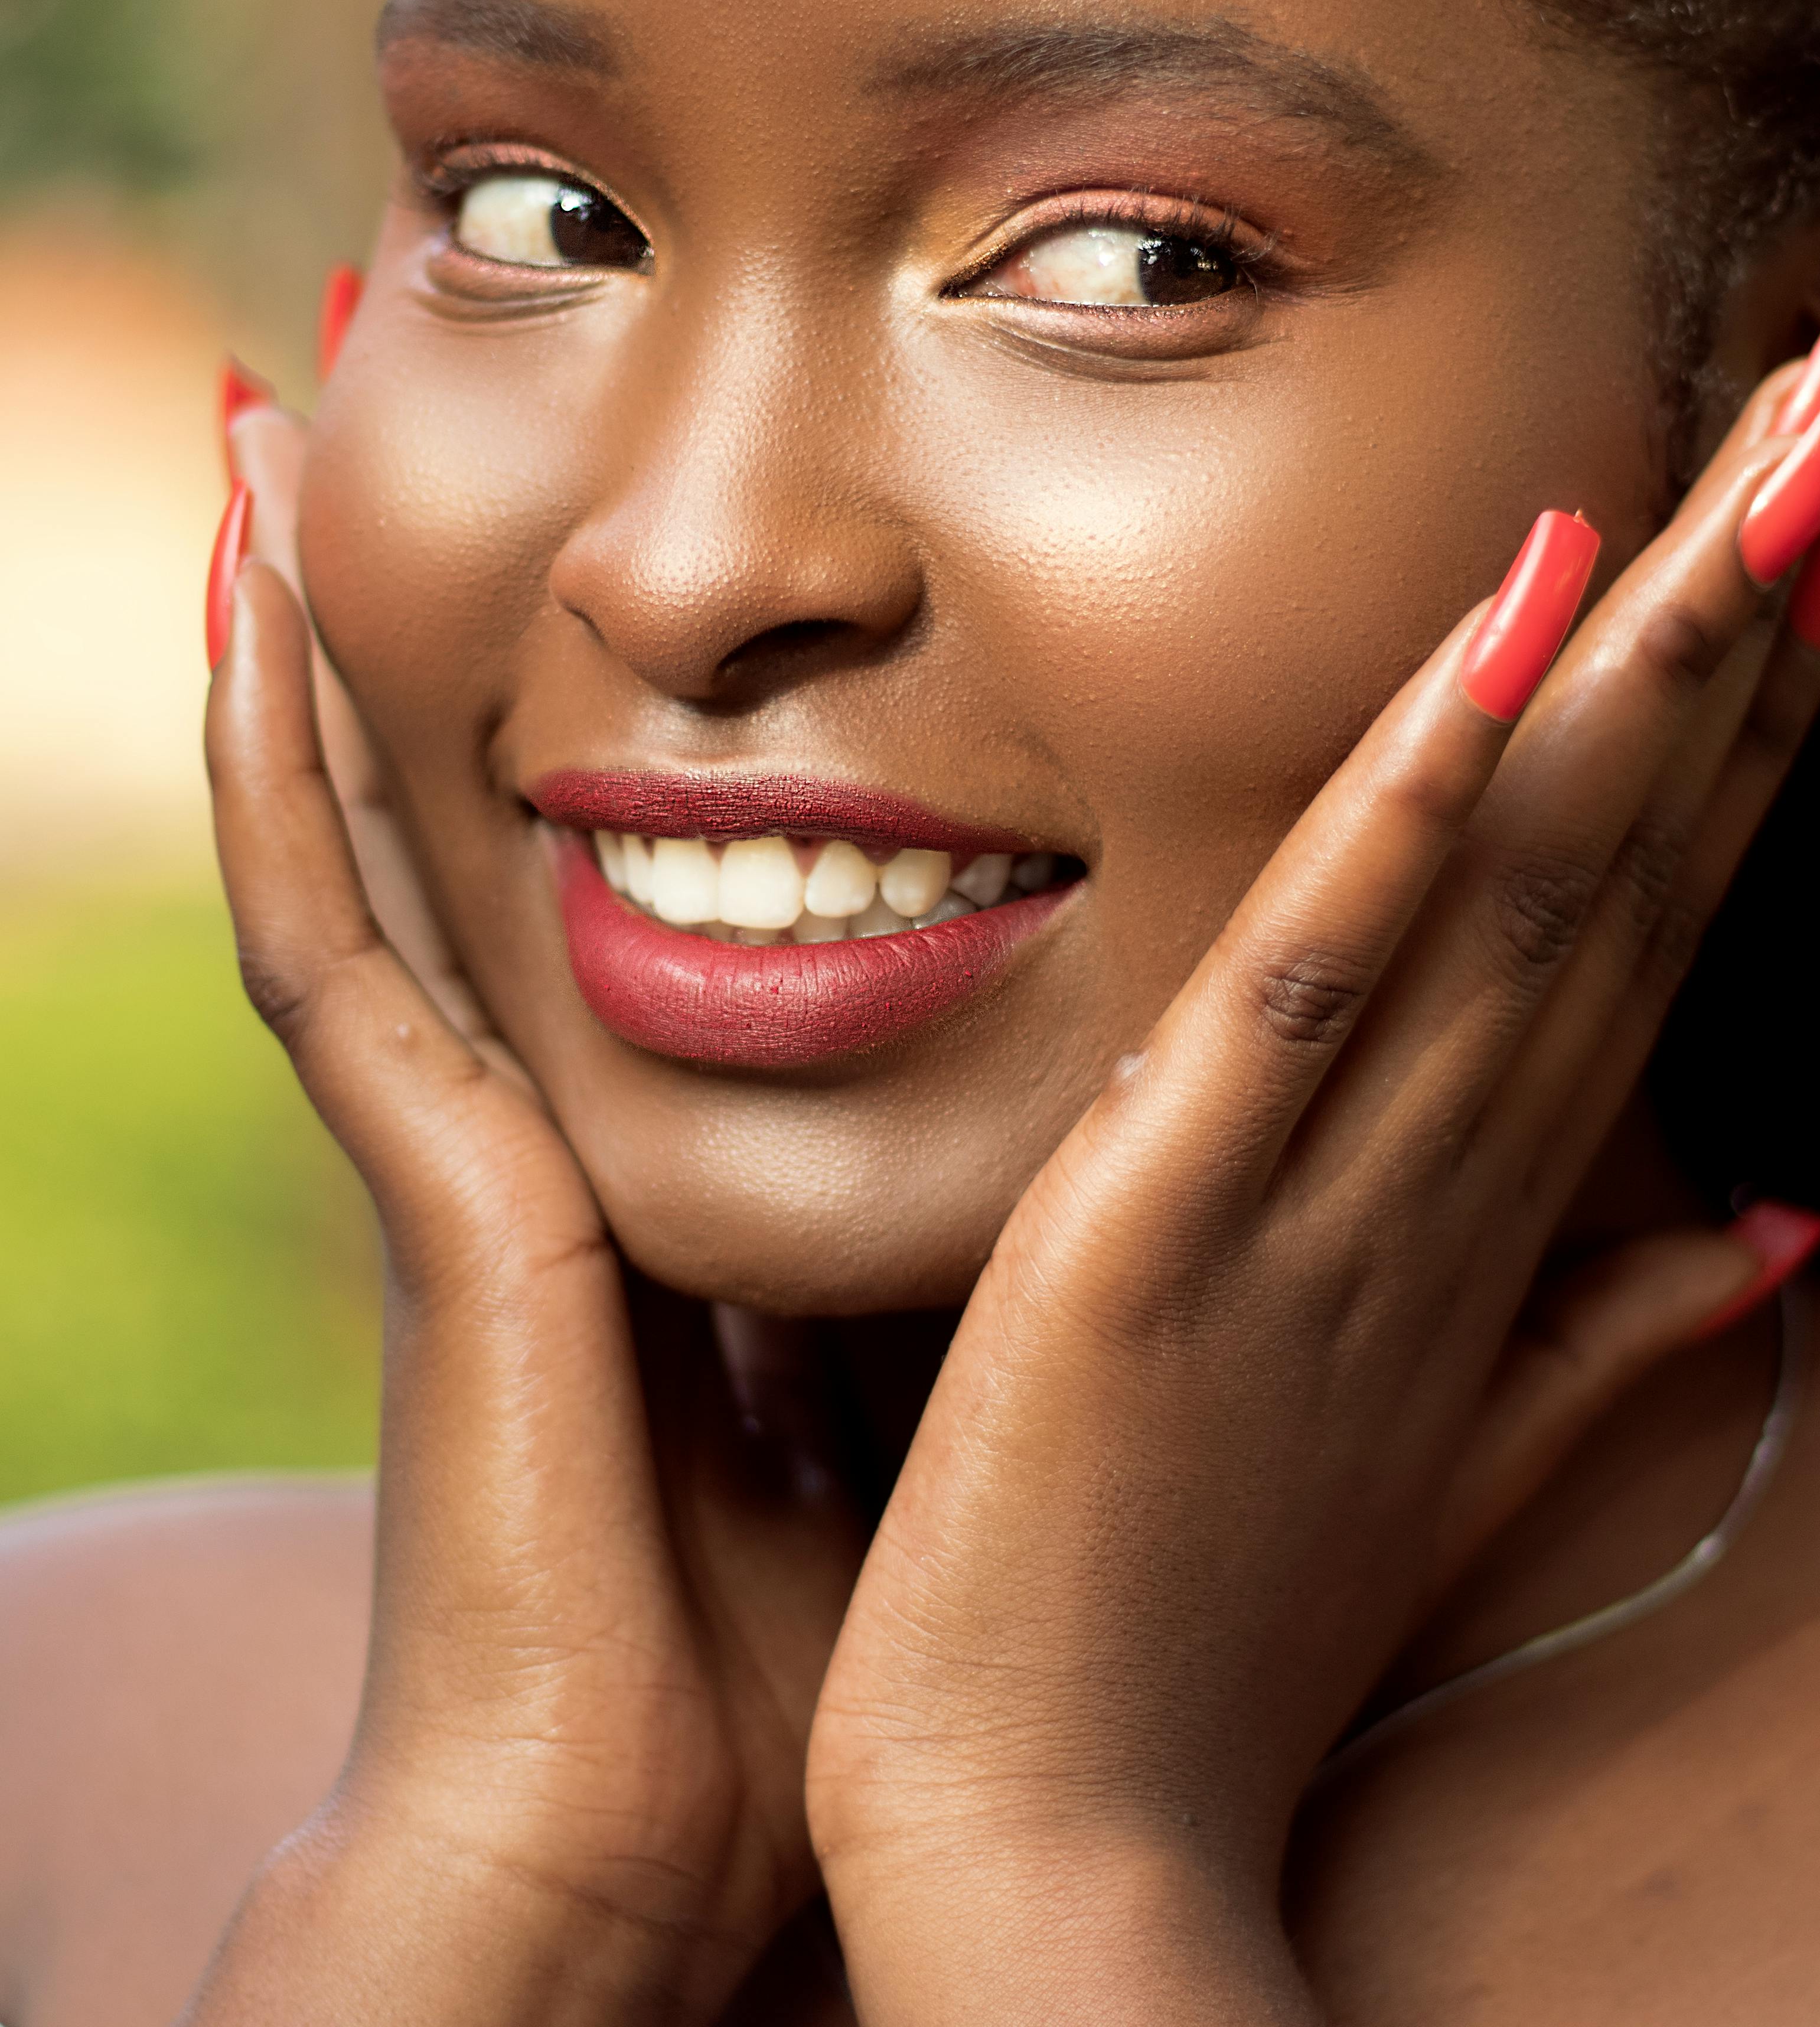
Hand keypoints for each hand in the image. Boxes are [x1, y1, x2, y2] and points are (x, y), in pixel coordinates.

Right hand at [190, 410, 864, 2026]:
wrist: (659, 1848)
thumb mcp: (945, 1365)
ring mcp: (467, 1133)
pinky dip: (269, 762)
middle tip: (400, 397)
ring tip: (278, 411)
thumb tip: (1156, 1137)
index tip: (618, 547)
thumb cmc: (833, 1639)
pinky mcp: (424, 1174)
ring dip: (328, 631)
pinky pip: (323, 921)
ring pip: (380, 817)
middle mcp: (548, 1109)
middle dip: (457, 613)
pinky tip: (238, 598)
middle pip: (496, 806)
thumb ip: (1009, 1244)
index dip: (617, 714)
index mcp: (668, 1153)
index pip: (634, 879)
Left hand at [806, 362, 1819, 2026]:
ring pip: (1536, 874)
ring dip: (1656, 647)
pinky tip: (1496, 632)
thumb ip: (1623, 1331)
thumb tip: (1782, 1232)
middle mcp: (1465, 1163)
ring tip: (1769, 442)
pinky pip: (1319, 976)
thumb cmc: (1231, 1615)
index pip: (1670, 892)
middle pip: (1646, 834)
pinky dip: (1409, 801)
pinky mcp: (1176, 1218)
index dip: (1769, 693)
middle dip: (1764, 599)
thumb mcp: (1451, 1448)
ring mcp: (1338, 1189)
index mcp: (1507, 1194)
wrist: (1067, 1840)